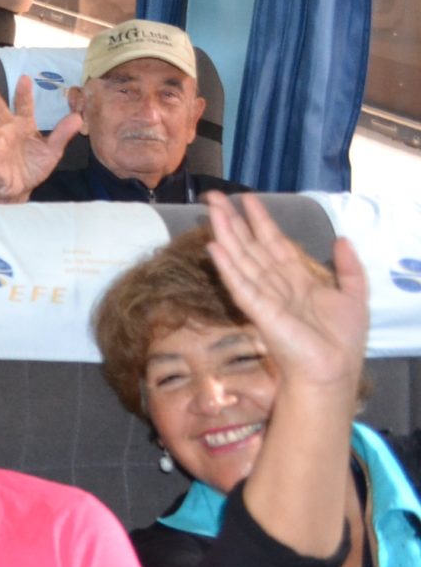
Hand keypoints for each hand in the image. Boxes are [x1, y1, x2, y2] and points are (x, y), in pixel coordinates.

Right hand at [0, 77, 81, 202]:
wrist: (19, 189)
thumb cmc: (33, 166)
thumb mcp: (52, 151)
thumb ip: (62, 134)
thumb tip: (78, 117)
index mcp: (24, 125)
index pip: (24, 107)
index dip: (24, 93)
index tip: (24, 78)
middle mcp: (8, 130)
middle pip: (0, 113)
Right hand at [206, 193, 368, 394]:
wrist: (333, 370)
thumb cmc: (342, 339)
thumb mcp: (354, 296)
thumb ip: (349, 267)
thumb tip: (341, 238)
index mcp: (296, 278)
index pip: (273, 242)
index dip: (260, 220)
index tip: (247, 198)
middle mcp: (275, 282)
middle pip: (250, 245)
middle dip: (233, 220)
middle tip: (215, 196)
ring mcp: (263, 295)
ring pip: (241, 258)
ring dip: (225, 234)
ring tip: (212, 211)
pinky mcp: (258, 310)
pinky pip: (239, 285)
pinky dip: (226, 266)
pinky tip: (215, 247)